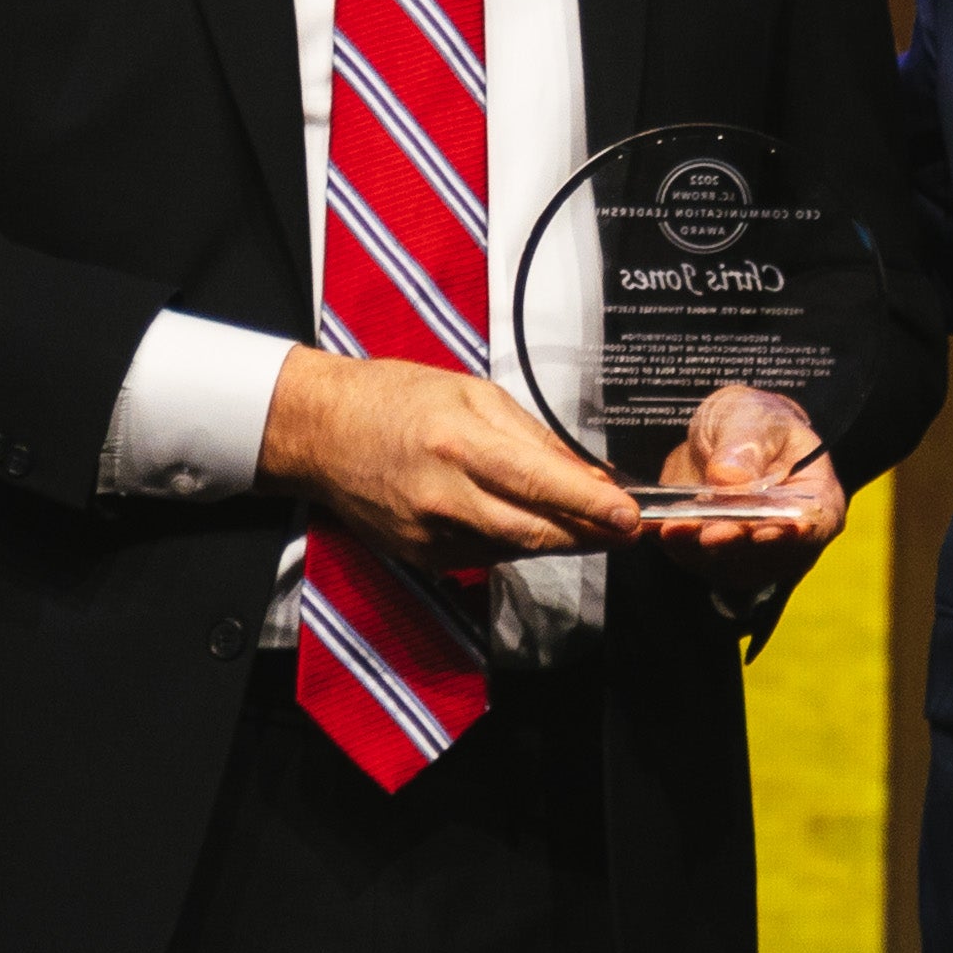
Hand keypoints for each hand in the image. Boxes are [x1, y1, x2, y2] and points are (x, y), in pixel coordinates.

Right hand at [259, 347, 639, 568]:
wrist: (322, 433)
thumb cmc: (397, 399)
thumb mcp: (473, 394)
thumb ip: (533, 437)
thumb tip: (586, 473)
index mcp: (459, 444)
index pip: (540, 484)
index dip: (590, 505)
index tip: (631, 516)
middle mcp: (444, 497)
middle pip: (535, 532)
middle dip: (589, 534)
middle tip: (628, 530)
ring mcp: (430, 535)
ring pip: (515, 548)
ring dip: (558, 539)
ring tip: (589, 524)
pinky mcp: (422, 557)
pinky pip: (486, 555)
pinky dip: (516, 542)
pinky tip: (529, 522)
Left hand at [637, 382, 845, 561]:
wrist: (724, 436)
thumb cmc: (754, 423)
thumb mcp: (751, 416)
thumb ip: (746, 444)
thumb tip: (729, 477)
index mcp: (817, 499)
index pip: (813, 525)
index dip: (788, 533)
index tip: (761, 531)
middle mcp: (790, 539)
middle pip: (766, 553)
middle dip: (734, 543)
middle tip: (709, 534)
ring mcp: (753, 556)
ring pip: (727, 563)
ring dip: (699, 549)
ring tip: (673, 528)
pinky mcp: (716, 560)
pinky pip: (694, 560)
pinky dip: (676, 545)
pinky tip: (658, 526)